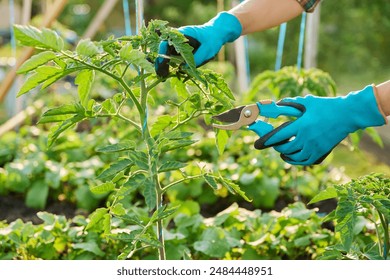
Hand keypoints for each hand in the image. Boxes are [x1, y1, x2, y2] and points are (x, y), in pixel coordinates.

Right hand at [155, 12, 241, 76]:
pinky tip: (167, 74)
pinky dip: (169, 66)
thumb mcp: (207, 49)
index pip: (166, 43)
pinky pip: (172, 58)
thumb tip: (183, 68)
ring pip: (166, 54)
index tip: (162, 64)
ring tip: (163, 77)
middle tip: (161, 75)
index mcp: (182, 34)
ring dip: (163, 65)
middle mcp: (177, 39)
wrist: (216, 34)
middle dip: (160, 62)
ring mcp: (178, 45)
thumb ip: (197, 58)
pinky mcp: (180, 51)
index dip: (162, 54)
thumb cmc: (212, 39)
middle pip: (163, 50)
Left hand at [255, 85, 386, 164]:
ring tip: (281, 151)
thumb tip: (276, 104)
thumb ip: (290, 103)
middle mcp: (307, 138)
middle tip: (272, 144)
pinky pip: (305, 161)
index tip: (258, 143)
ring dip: (285, 154)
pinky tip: (291, 157)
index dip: (267, 140)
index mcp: (302, 125)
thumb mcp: (308, 102)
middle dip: (276, 146)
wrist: (348, 114)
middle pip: (285, 148)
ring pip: (294, 157)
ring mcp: (315, 147)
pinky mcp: (321, 151)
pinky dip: (296, 161)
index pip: (279, 135)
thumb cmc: (327, 106)